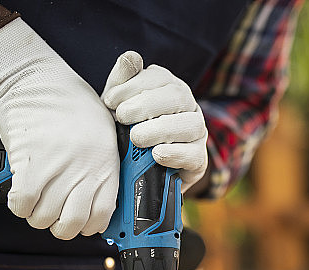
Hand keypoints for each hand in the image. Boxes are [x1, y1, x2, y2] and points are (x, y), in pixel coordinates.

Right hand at [0, 19, 126, 238]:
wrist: (38, 79)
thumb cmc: (71, 104)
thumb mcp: (103, 134)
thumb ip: (102, 166)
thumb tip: (95, 198)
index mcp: (105, 165)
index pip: (101, 216)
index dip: (86, 227)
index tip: (78, 222)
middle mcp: (84, 170)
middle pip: (70, 224)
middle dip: (58, 227)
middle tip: (52, 215)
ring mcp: (57, 168)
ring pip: (43, 217)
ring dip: (35, 216)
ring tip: (34, 202)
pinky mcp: (29, 162)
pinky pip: (23, 203)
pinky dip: (18, 206)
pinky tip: (19, 195)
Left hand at [102, 51, 207, 192]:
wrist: (136, 173)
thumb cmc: (127, 132)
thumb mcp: (119, 107)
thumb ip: (122, 83)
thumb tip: (130, 57)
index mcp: (168, 87)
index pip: (158, 77)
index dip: (133, 86)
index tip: (110, 101)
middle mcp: (187, 106)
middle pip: (177, 96)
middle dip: (146, 105)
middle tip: (122, 117)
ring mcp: (196, 133)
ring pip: (190, 125)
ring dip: (160, 129)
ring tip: (137, 138)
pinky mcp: (198, 159)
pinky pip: (193, 154)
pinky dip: (175, 154)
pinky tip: (156, 155)